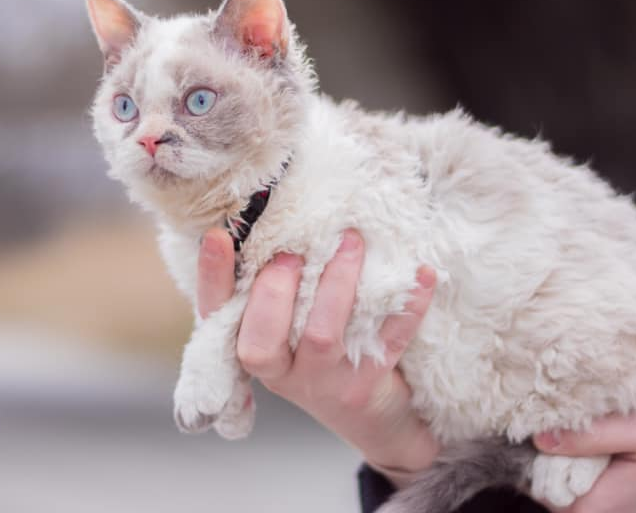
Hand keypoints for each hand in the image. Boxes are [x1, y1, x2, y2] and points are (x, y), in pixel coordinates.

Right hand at [197, 227, 439, 485]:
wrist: (372, 419)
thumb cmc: (321, 356)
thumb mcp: (289, 329)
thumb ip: (277, 287)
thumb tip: (276, 214)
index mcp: (252, 348)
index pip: (217, 315)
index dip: (213, 278)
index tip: (217, 236)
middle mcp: (280, 373)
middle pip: (262, 341)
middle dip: (274, 290)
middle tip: (292, 251)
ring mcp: (323, 385)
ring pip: (322, 336)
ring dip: (337, 284)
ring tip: (351, 241)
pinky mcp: (366, 389)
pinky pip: (389, 341)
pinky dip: (408, 306)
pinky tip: (422, 273)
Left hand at [534, 406, 635, 512]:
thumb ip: (590, 435)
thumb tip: (541, 437)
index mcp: (596, 505)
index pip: (537, 482)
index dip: (537, 450)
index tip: (547, 420)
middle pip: (549, 480)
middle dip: (555, 448)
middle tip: (574, 416)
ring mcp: (612, 510)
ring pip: (569, 478)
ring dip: (574, 451)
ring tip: (596, 425)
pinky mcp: (622, 502)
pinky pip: (590, 480)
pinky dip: (592, 458)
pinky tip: (608, 438)